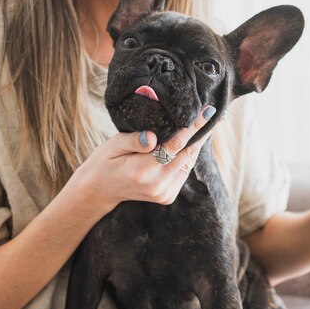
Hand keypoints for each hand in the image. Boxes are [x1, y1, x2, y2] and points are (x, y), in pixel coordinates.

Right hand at [71, 105, 214, 211]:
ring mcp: (164, 193)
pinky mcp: (167, 196)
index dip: (192, 127)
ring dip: (196, 144)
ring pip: (188, 164)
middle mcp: (157, 185)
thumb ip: (134, 140)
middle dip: (199, 134)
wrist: (98, 191)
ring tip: (203, 124)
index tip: (207, 112)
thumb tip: (152, 137)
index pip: (174, 145)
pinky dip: (187, 156)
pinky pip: (184, 172)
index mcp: (142, 171)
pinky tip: (189, 142)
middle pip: (187, 155)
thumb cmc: (104, 162)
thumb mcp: (113, 145)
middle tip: (211, 112)